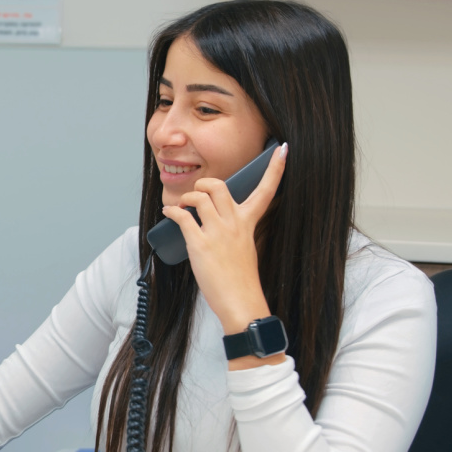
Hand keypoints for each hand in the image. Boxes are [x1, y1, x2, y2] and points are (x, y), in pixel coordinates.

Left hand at [160, 143, 288, 342]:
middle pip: (218, 185)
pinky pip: (183, 216)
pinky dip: (173, 211)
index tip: (282, 149)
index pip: (266, 191)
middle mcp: (234, 223)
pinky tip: (169, 214)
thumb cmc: (242, 280)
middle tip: (196, 193)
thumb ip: (236, 231)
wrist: (241, 302)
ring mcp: (217, 232)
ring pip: (199, 196)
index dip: (275, 168)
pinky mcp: (200, 244)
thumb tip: (218, 222)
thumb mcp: (246, 249)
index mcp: (248, 224)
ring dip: (186, 197)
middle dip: (203, 183)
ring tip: (181, 207)